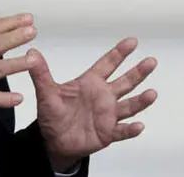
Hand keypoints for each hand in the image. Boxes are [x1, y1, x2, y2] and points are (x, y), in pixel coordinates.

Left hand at [27, 37, 157, 171]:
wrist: (54, 141)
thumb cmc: (53, 114)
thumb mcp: (46, 93)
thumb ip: (41, 73)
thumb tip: (31, 53)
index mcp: (91, 83)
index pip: (108, 64)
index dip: (120, 53)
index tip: (132, 41)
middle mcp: (103, 96)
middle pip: (125, 82)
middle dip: (138, 72)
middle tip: (151, 61)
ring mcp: (107, 114)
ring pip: (129, 105)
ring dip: (141, 100)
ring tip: (152, 93)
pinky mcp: (107, 132)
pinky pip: (121, 131)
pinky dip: (130, 129)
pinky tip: (139, 126)